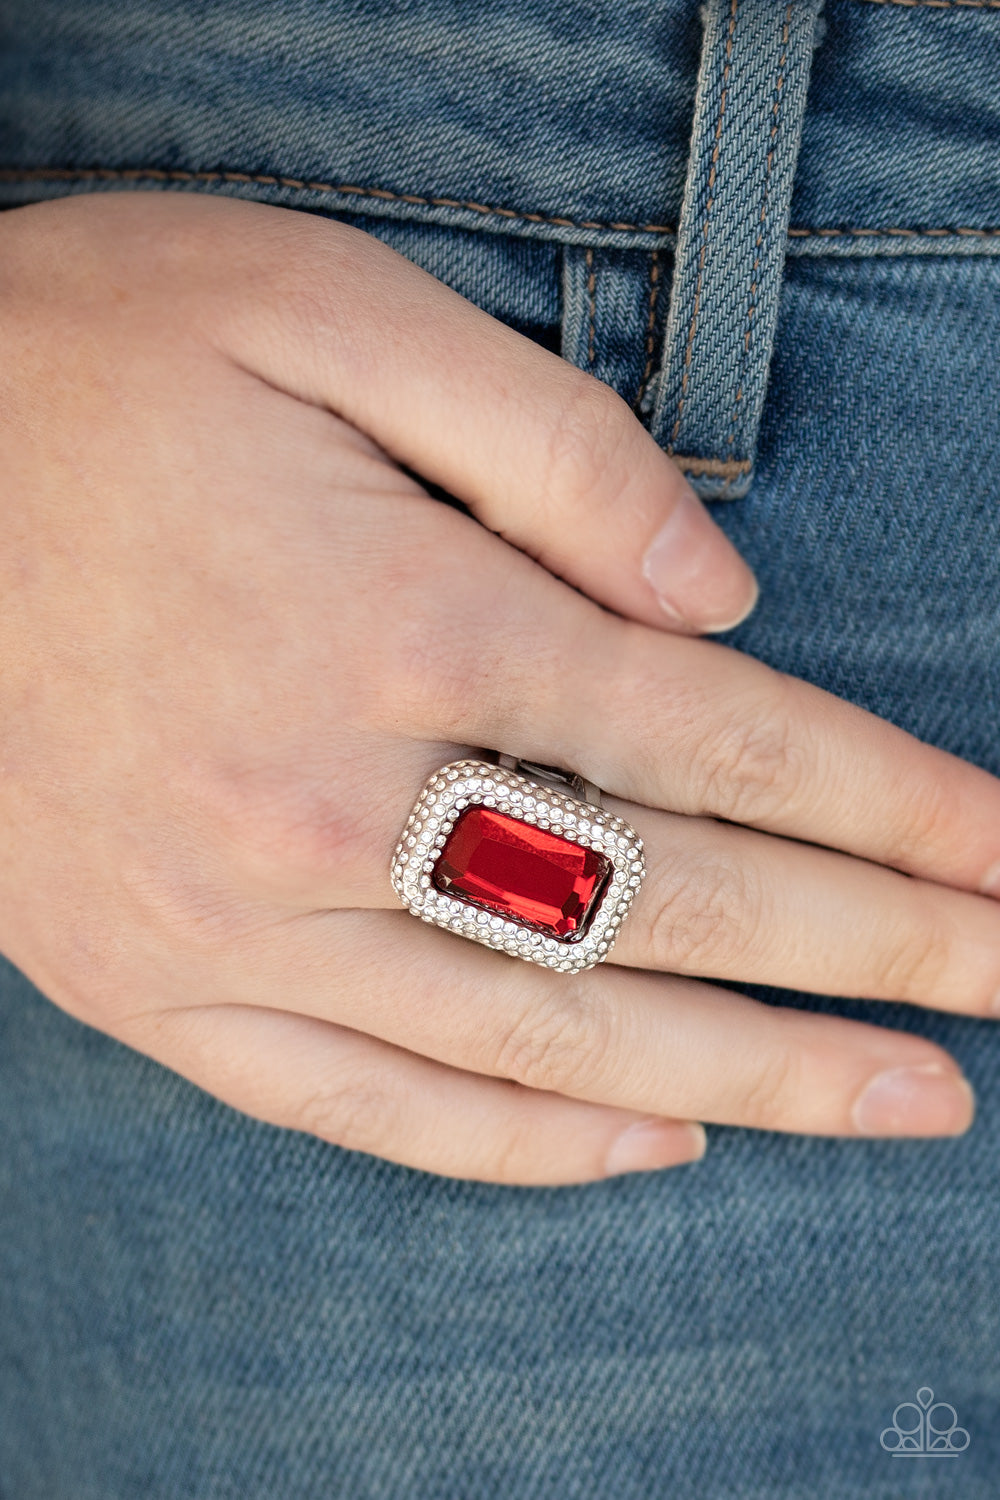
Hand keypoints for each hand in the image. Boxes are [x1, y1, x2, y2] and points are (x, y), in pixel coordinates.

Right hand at [2, 192, 996, 1184]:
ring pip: (542, 1033)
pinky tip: (650, 1142)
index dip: (889, 808)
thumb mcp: (322, 311)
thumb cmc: (83, 359)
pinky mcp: (151, 979)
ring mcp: (232, 915)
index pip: (713, 739)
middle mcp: (327, 796)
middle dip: (872, 953)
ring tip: (901, 1104)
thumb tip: (714, 598)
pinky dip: (521, 1139)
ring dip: (749, 1076)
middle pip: (665, 903)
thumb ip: (547, 450)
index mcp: (393, 616)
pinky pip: (365, 1099)